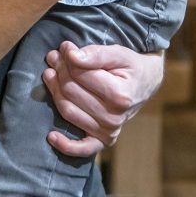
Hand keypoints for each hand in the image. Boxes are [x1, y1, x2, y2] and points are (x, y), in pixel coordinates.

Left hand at [42, 41, 164, 156]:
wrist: (145, 83)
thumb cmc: (130, 66)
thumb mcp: (118, 53)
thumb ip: (95, 54)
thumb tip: (71, 55)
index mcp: (120, 95)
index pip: (80, 74)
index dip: (67, 58)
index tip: (64, 47)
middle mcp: (114, 117)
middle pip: (70, 91)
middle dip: (58, 71)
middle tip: (53, 57)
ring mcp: (109, 131)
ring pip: (67, 110)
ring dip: (54, 91)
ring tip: (50, 73)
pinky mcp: (103, 140)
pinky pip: (83, 148)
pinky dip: (66, 145)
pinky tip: (51, 136)